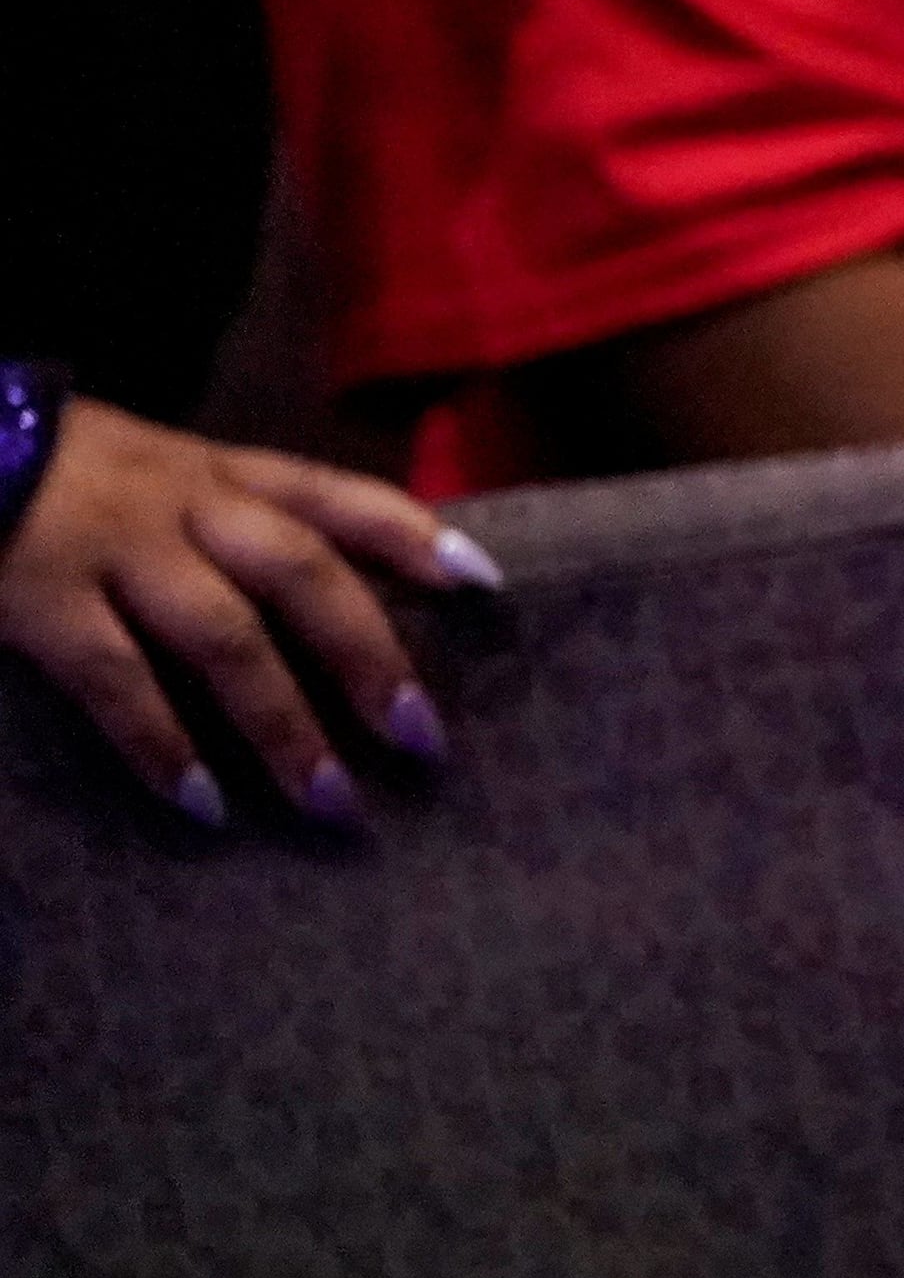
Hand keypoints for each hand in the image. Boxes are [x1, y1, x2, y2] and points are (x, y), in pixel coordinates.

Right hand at [0, 397, 498, 825]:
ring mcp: (112, 548)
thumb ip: (231, 519)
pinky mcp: (41, 597)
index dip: (413, 533)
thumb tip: (326, 601)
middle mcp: (180, 503)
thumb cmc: (54, 476)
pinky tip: (204, 806)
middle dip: (369, 658)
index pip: (334, 494)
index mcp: (215, 472)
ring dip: (284, 725)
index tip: (485, 583)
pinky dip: (164, 746)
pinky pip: (117, 680)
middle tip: (422, 742)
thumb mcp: (154, 471)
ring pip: (225, 637)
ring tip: (331, 802)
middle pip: (302, 573)